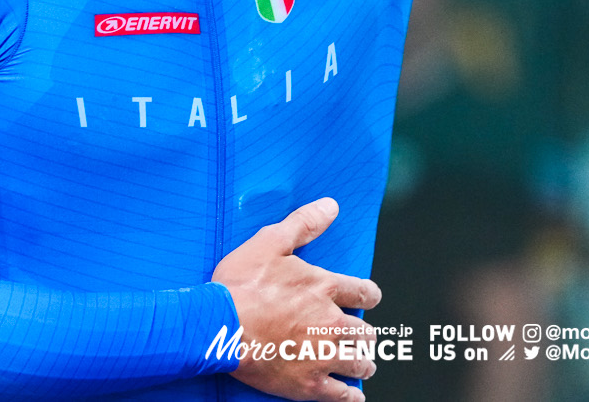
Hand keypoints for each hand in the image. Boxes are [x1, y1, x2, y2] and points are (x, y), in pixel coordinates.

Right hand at [212, 197, 381, 401]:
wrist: (219, 326)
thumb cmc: (241, 284)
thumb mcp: (271, 242)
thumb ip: (304, 223)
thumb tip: (331, 206)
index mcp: (324, 288)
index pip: (363, 293)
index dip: (368, 296)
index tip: (369, 300)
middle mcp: (331, 322)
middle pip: (364, 331)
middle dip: (364, 334)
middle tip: (361, 337)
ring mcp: (322, 355)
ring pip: (359, 362)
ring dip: (363, 362)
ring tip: (364, 364)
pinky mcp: (308, 384)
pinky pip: (341, 395)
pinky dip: (351, 396)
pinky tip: (354, 395)